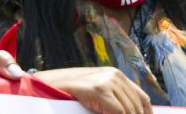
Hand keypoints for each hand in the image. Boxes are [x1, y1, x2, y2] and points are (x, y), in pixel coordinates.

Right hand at [33, 67, 152, 113]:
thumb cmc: (66, 96)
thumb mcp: (93, 98)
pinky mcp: (98, 90)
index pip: (142, 98)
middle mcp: (114, 75)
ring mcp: (107, 81)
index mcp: (115, 76)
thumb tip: (128, 112)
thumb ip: (110, 102)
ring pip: (128, 110)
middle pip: (137, 106)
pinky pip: (118, 112)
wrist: (43, 86)